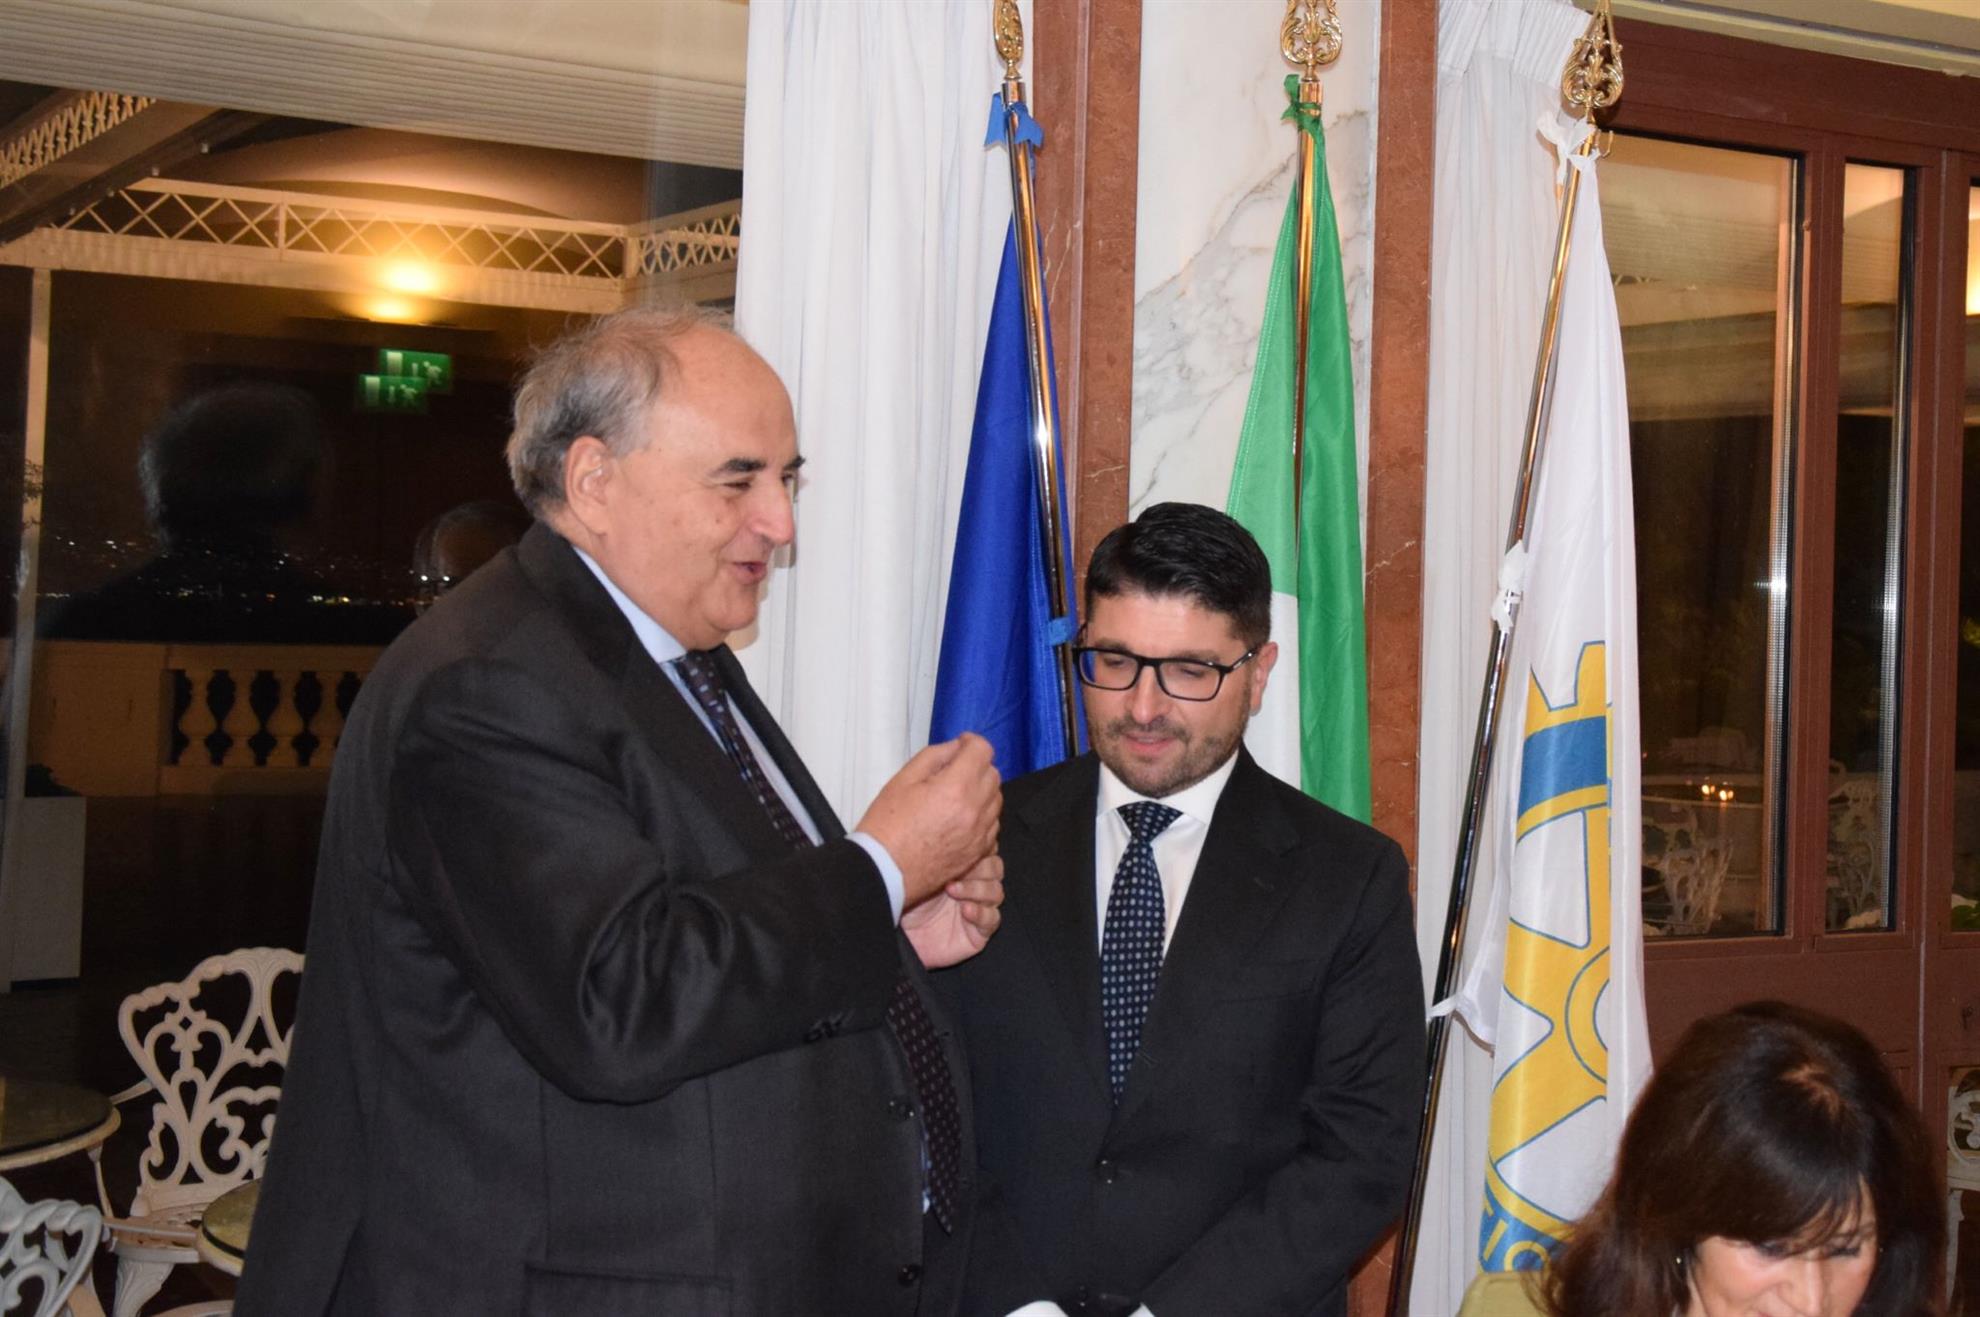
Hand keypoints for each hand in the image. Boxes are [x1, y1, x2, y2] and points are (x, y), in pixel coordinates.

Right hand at [857, 734, 1000, 906]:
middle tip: (955, 770)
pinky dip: (982, 814)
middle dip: (977, 766)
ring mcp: (979, 834)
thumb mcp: (904, 779)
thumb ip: (934, 756)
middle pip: (993, 774)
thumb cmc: (887, 826)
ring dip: (981, 790)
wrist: (885, 871)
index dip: (971, 742)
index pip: (982, 751)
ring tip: (956, 794)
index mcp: (956, 788)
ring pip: (996, 799)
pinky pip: (992, 824)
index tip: (961, 745)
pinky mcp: (978, 851)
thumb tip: (956, 748)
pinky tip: (960, 816)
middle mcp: (975, 810)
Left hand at [903, 853, 1003, 967]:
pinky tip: (965, 910)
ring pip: (995, 892)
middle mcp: (972, 884)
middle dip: (979, 868)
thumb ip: (942, 852)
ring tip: (953, 891)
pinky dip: (981, 913)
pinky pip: (992, 919)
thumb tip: (956, 834)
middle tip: (955, 872)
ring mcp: (977, 907)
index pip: (986, 849)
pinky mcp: (979, 932)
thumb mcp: (920, 869)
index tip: (961, 849)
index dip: (979, 848)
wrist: (898, 930)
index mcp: (962, 865)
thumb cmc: (903, 898)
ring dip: (976, 889)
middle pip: (995, 868)